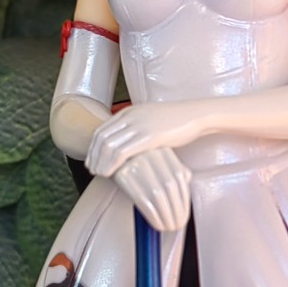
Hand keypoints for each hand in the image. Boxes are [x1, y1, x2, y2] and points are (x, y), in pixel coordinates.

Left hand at [85, 101, 204, 179]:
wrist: (195, 115)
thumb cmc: (177, 121)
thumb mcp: (151, 120)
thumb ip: (138, 127)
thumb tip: (130, 141)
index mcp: (129, 112)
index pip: (102, 130)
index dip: (93, 147)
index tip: (92, 160)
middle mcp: (130, 117)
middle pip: (101, 138)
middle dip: (93, 156)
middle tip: (92, 170)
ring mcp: (138, 126)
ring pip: (108, 145)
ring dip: (100, 162)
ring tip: (99, 174)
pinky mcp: (148, 137)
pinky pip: (122, 152)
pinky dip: (111, 164)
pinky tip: (110, 174)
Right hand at [112, 147, 191, 231]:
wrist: (106, 156)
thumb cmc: (134, 164)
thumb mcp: (156, 163)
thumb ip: (172, 174)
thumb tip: (184, 200)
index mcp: (162, 150)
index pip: (179, 176)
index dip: (184, 199)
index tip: (185, 214)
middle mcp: (150, 155)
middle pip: (170, 187)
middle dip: (177, 210)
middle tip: (178, 225)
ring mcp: (136, 163)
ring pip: (158, 195)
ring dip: (167, 216)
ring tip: (169, 227)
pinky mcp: (123, 175)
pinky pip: (143, 200)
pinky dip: (154, 216)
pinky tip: (158, 224)